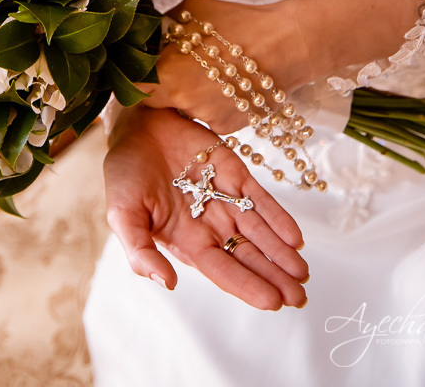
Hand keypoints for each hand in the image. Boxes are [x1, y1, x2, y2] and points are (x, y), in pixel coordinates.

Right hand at [104, 105, 307, 310]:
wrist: (136, 123)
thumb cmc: (124, 170)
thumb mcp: (122, 213)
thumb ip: (140, 250)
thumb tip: (168, 283)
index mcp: (185, 240)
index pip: (222, 269)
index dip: (246, 285)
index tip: (272, 302)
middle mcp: (209, 224)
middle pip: (247, 256)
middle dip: (273, 277)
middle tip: (299, 298)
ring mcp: (224, 198)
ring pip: (259, 232)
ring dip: (281, 253)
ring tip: (302, 274)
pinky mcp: (234, 172)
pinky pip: (260, 199)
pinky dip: (278, 218)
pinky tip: (296, 237)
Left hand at [140, 0, 307, 132]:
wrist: (286, 45)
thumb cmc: (236, 22)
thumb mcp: (192, 10)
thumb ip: (167, 24)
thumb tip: (152, 29)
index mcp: (168, 76)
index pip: (132, 90)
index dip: (133, 79)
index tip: (139, 68)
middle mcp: (184, 104)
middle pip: (159, 101)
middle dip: (162, 86)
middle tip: (175, 66)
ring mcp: (208, 119)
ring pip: (186, 109)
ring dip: (189, 95)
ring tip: (209, 71)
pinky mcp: (230, 127)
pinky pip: (210, 116)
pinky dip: (213, 103)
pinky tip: (228, 82)